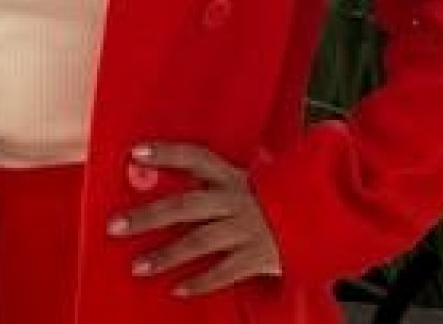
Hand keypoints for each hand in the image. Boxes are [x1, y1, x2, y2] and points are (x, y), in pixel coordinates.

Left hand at [108, 143, 282, 297]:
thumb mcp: (255, 180)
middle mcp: (237, 200)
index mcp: (235, 177)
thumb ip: (223, 180)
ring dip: (165, 256)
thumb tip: (183, 175)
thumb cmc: (283, 199)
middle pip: (184, 206)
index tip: (136, 152)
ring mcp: (247, 229)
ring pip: (198, 242)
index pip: (196, 158)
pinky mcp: (258, 257)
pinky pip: (223, 273)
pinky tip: (177, 290)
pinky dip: (200, 282)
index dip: (167, 153)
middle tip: (115, 226)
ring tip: (138, 266)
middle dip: (147, 216)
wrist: (326, 217)